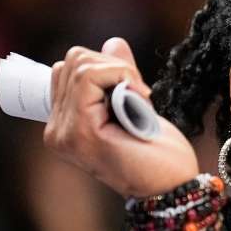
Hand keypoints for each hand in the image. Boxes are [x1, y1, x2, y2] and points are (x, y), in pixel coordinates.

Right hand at [43, 37, 198, 197]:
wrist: (174, 188)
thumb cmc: (159, 156)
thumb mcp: (136, 107)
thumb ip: (118, 76)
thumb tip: (113, 42)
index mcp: (63, 127)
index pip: (64, 71)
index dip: (100, 69)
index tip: (130, 90)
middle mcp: (56, 132)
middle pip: (71, 62)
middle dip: (111, 67)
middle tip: (139, 96)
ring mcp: (64, 133)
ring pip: (80, 64)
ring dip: (119, 72)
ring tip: (140, 101)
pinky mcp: (80, 130)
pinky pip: (90, 76)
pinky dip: (121, 75)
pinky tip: (140, 98)